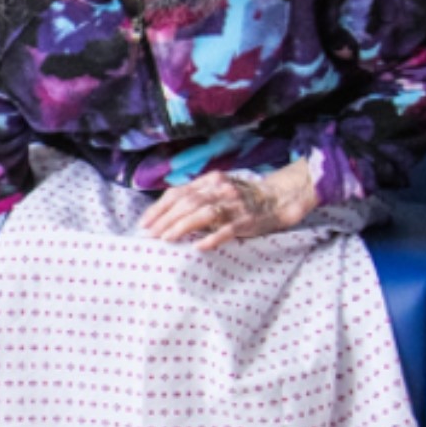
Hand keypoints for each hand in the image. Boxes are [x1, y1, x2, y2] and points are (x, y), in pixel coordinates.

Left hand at [136, 165, 319, 248]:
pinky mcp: (247, 220)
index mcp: (211, 180)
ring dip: (181, 226)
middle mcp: (221, 189)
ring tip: (166, 239)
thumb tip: (168, 213)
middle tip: (151, 234)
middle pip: (188, 203)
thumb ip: (198, 195)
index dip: (160, 207)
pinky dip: (211, 238)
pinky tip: (198, 246)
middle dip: (165, 219)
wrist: (279, 199)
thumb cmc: (244, 198)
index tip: (146, 222)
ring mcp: (235, 205)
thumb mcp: (220, 188)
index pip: (179, 192)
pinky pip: (227, 230)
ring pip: (203, 214)